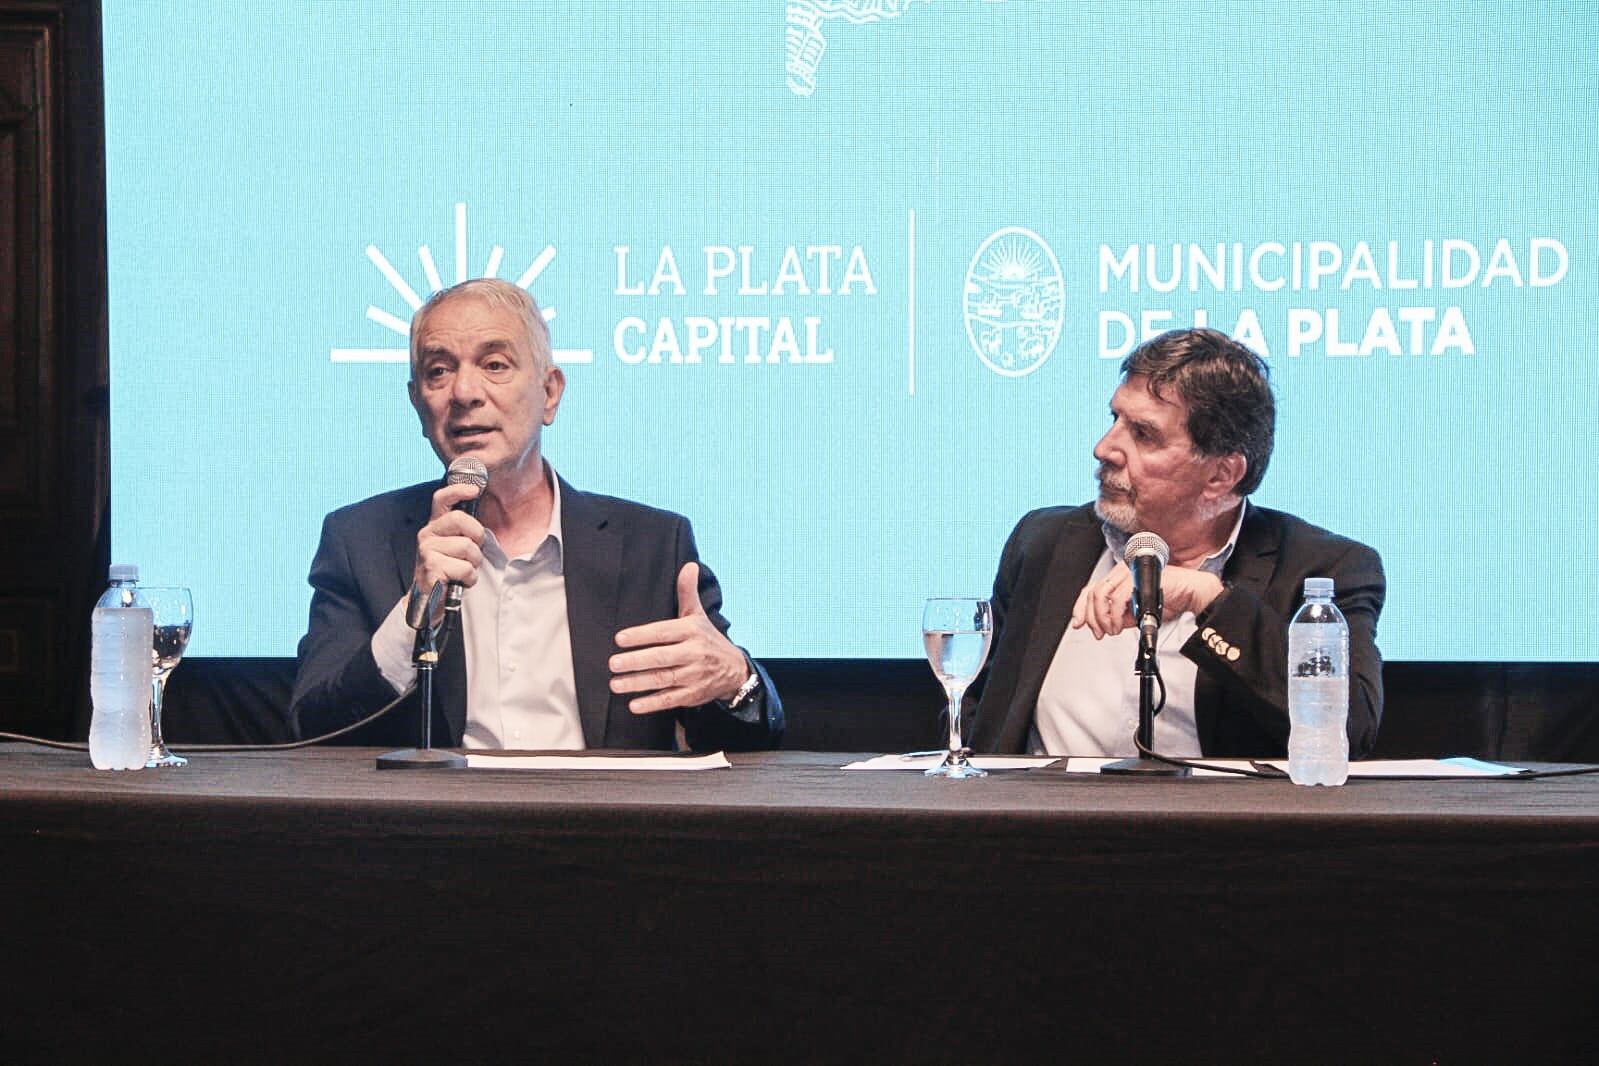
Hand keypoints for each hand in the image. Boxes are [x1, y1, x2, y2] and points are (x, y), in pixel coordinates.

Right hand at [412, 481, 486, 599]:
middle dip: (477, 536)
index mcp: (435, 526)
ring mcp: (427, 551)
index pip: (442, 499)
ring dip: (474, 563)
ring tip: (464, 570)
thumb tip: (481, 510)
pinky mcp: (431, 568)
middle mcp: (427, 534)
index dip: (458, 490)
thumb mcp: (455, 545)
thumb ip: (464, 529)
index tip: (475, 490)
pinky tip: (460, 581)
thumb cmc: (448, 570)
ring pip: (467, 547)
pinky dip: (469, 578)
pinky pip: (465, 568)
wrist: (430, 600)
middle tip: (474, 552)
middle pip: (460, 519)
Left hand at [608, 562, 750, 714]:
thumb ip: (687, 592)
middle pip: (662, 658)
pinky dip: (652, 703)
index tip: (620, 639)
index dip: (641, 635)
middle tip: (613, 663)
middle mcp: (694, 653)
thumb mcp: (699, 616)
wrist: (734, 670)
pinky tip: (634, 704)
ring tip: (616, 684)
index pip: (663, 632)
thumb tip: (688, 566)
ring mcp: (693, 676)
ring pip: (663, 679)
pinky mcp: (693, 695)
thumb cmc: (708, 640)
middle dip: (636, 661)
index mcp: (692, 631)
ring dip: (638, 683)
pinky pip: (670, 699)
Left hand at [1070, 562, 1224, 638]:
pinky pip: (1118, 597)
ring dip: (1103, 617)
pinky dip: (1115, 615)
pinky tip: (1121, 625)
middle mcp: (1121, 571)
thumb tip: (1103, 627)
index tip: (1078, 623)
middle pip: (1092, 592)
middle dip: (1091, 617)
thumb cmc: (1169, 599)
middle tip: (1099, 633)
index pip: (1091, 589)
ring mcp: (1130, 572)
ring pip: (1101, 594)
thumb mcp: (1137, 613)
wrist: (1191, 593)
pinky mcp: (1139, 577)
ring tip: (1113, 630)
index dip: (1081, 607)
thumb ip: (1120, 617)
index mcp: (1119, 578)